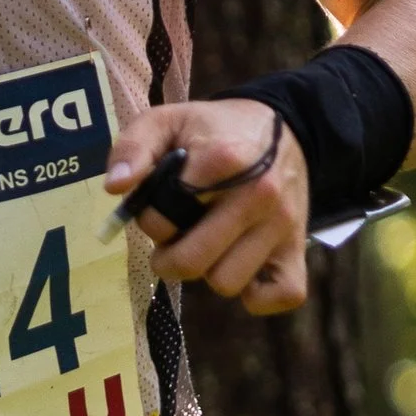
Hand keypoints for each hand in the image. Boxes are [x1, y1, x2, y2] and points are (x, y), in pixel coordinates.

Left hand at [103, 100, 310, 315]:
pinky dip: (258, 294)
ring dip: (209, 271)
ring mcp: (283, 224)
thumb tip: (115, 188)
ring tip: (209, 244)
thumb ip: (132, 148)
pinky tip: (242, 268)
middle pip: (192, 262)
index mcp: (223, 159)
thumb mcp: (166, 121)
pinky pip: (283, 294)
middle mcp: (258, 194)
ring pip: (227, 283)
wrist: (282, 126)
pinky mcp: (299, 248)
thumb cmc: (213, 130)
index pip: (163, 219)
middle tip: (173, 238)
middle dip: (169, 257)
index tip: (159, 206)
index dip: (150, 219)